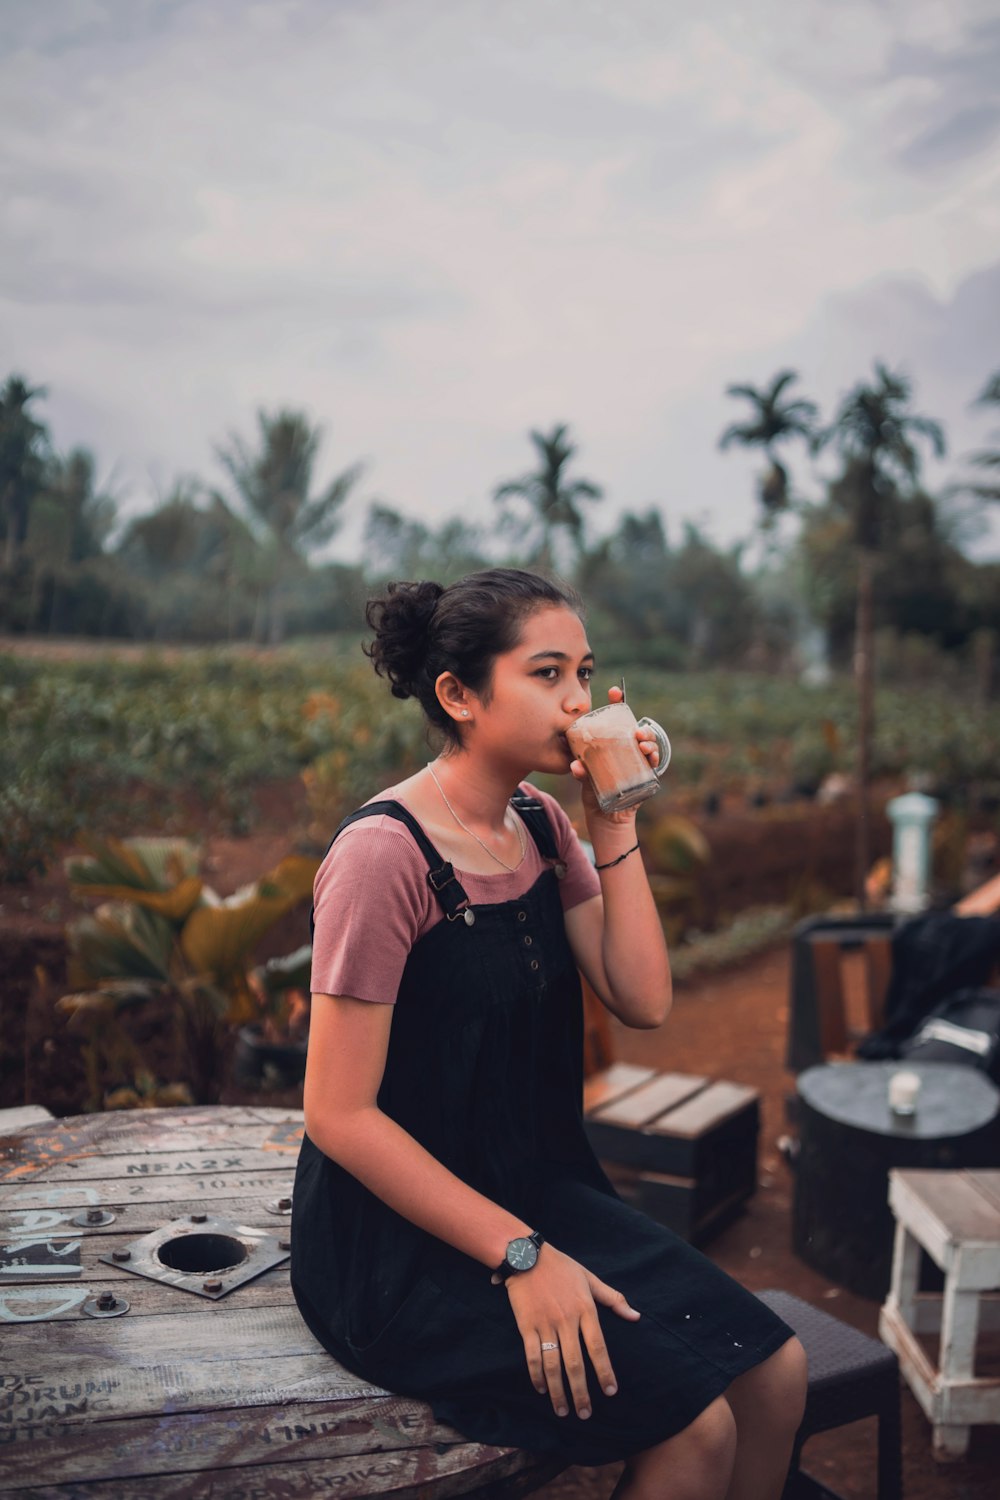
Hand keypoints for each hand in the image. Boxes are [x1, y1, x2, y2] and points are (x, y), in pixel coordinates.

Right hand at [504, 1244, 639, 1418]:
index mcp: (585, 1309)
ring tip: (563, 1411)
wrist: (527, 1255)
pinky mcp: (526, 1325)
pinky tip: (542, 1389)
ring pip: (553, 1364)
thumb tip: (635, 1316)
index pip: (598, 1347)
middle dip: (580, 1392)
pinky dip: (536, 1375)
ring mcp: (545, 1324)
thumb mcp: (590, 1279)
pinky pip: (532, 1355)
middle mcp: (566, 1320)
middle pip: (575, 1363)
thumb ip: (613, 1299)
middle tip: (585, 1414)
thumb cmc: (561, 1267)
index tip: (610, 1392)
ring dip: (558, 1391)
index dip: (605, 1372)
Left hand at [569, 685, 659, 827]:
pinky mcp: (645, 776)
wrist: (604, 815)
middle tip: (636, 731)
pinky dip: (653, 758)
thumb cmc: (593, 790)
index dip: (618, 703)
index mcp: (612, 744)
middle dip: (641, 727)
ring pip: (649, 745)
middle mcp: (627, 750)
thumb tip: (575, 766)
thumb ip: (580, 771)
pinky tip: (650, 757)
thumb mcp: (584, 778)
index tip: (615, 691)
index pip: (616, 720)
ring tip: (642, 743)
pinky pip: (653, 764)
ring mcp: (637, 762)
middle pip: (638, 731)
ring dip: (649, 741)